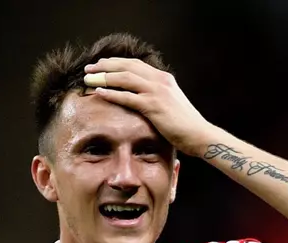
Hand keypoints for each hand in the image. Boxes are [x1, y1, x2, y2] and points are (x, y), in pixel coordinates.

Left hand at [84, 58, 209, 155]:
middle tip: (89, 68)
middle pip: (127, 66)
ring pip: (125, 78)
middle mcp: (160, 80)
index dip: (116, 63)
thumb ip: (156, 96)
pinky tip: (99, 93)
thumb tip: (141, 98)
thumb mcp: (170, 104)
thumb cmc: (184, 124)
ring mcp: (156, 92)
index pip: (135, 64)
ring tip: (89, 78)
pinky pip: (128, 97)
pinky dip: (112, 93)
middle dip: (105, 66)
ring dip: (104, 77)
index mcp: (163, 78)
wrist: (198, 135)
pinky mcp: (153, 106)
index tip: (101, 65)